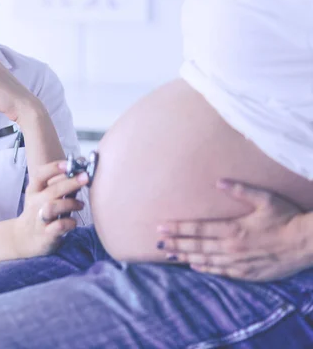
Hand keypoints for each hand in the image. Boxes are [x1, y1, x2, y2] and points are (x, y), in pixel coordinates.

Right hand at [11, 161, 88, 258]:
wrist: (24, 239)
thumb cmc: (40, 213)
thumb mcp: (45, 197)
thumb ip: (61, 185)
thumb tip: (81, 170)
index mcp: (34, 191)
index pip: (40, 175)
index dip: (53, 168)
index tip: (68, 163)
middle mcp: (34, 203)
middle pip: (51, 190)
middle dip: (70, 182)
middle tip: (85, 177)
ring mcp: (39, 219)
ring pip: (52, 207)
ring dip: (70, 203)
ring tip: (80, 204)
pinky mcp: (46, 234)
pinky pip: (58, 226)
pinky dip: (69, 222)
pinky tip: (74, 222)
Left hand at [157, 179, 307, 281]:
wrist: (308, 244)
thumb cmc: (287, 218)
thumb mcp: (265, 199)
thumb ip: (241, 190)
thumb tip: (219, 181)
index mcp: (233, 229)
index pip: (197, 229)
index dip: (178, 228)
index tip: (161, 228)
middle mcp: (231, 248)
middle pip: (196, 246)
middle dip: (175, 244)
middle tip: (157, 243)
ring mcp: (238, 263)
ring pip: (205, 260)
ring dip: (185, 257)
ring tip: (168, 255)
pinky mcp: (247, 274)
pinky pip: (221, 272)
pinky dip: (205, 269)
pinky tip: (194, 266)